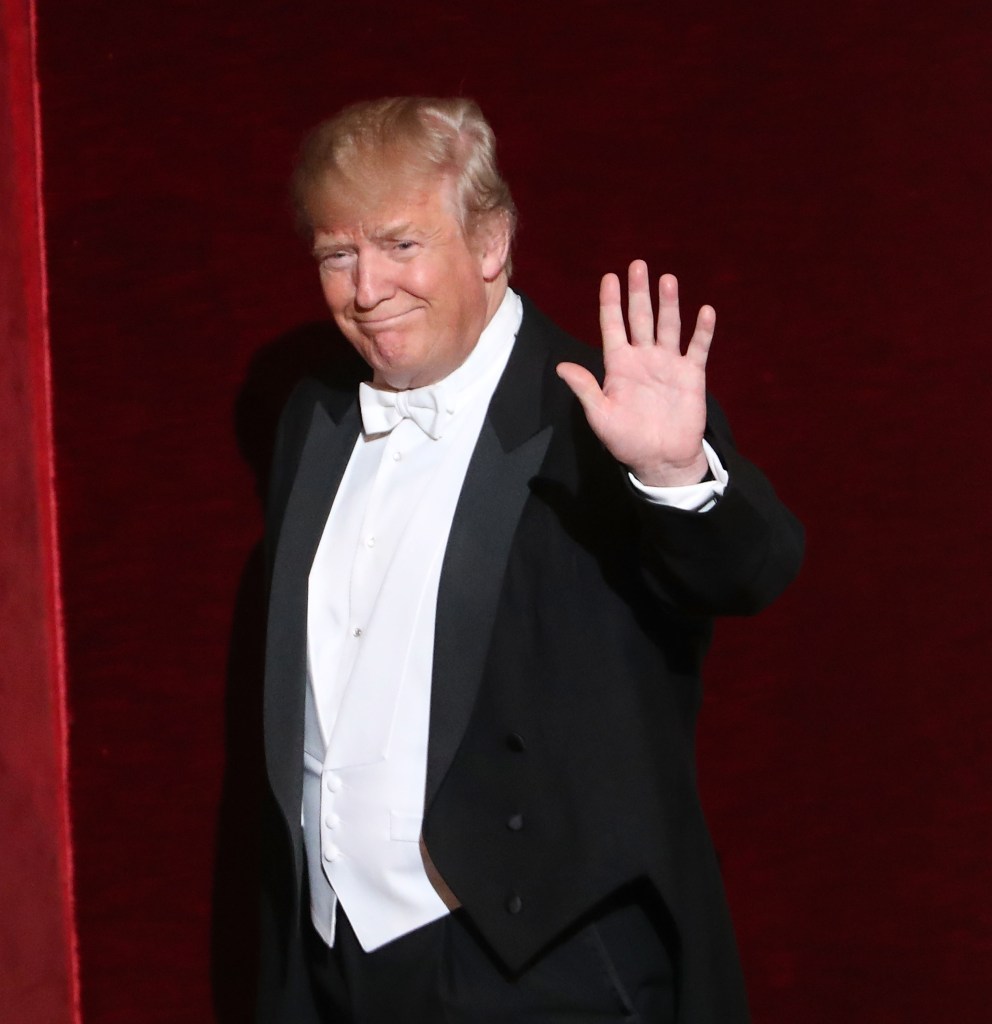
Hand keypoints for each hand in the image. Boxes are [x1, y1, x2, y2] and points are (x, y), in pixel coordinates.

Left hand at [556, 261, 712, 486]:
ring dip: (668, 304)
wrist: (661, 459)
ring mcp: (668, 364)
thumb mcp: (600, 416)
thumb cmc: (627, 440)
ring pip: (668, 326)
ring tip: (667, 280)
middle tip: (638, 266)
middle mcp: (643, 359)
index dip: (611, 303)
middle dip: (639, 293)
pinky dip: (702, 330)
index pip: (613, 327)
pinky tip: (704, 311)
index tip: (609, 278)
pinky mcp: (691, 375)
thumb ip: (585, 389)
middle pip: (640, 318)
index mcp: (619, 365)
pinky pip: (697, 347)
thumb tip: (562, 367)